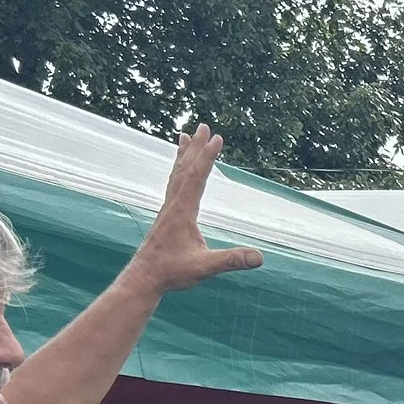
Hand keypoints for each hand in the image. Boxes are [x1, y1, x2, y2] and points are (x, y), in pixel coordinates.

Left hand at [124, 127, 263, 297]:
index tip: (217, 138)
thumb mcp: (204, 268)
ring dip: (184, 155)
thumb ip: (230, 260)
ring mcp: (168, 209)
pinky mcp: (167, 215)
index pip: (197, 178)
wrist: (144, 277)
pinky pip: (173, 184)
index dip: (207, 157)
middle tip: (203, 126)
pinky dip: (178, 170)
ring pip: (176, 174)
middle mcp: (173, 205)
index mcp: (182, 212)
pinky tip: (180, 168)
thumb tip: (259, 257)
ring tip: (186, 136)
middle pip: (185, 169)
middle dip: (196, 147)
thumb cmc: (172, 272)